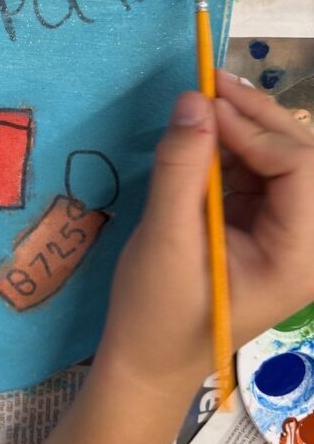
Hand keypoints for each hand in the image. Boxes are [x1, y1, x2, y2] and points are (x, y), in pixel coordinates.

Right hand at [96, 71, 313, 397]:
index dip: (257, 131)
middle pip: (300, 158)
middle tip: (209, 82)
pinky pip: (256, 171)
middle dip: (258, 117)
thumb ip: (181, 168)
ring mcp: (285, 233)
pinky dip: (230, 146)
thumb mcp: (164, 239)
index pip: (301, 172)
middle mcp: (306, 242)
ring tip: (204, 97)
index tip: (205, 106)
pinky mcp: (260, 225)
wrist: (146, 360)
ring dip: (245, 125)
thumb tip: (193, 100)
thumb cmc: (157, 313)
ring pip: (281, 157)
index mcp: (299, 256)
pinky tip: (203, 130)